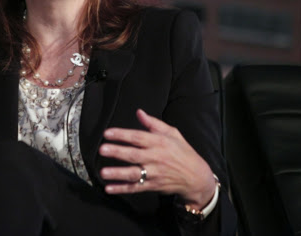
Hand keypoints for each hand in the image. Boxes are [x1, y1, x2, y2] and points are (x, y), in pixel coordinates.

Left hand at [99, 109, 215, 209]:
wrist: (197, 177)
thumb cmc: (183, 152)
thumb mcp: (173, 133)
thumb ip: (154, 123)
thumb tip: (139, 112)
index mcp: (159, 142)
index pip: (138, 137)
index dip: (122, 134)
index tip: (108, 133)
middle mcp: (156, 158)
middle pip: (134, 155)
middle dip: (117, 152)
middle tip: (103, 149)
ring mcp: (154, 174)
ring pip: (134, 173)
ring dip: (118, 173)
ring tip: (103, 172)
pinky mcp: (153, 186)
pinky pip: (136, 188)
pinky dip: (122, 188)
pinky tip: (109, 188)